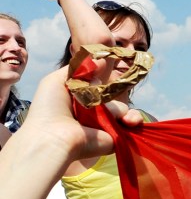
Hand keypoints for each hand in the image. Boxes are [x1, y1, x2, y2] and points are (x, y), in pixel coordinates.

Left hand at [17, 67, 143, 162]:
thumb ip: (79, 69)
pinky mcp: (114, 137)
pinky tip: (129, 121)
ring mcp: (103, 125)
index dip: (103, 77)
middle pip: (112, 96)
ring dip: (122, 109)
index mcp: (78, 99)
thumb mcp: (56, 80)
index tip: (109, 68)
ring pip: (122, 110)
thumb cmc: (49, 108)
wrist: (54, 137)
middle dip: (115, 91)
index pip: (97, 85)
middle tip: (109, 93)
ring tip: (119, 116)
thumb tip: (103, 61)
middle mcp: (91, 112)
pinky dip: (133, 120)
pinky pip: (130, 124)